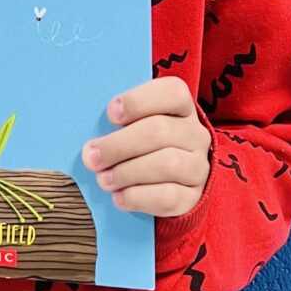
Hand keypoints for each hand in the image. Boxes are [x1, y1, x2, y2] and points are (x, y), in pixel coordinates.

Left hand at [82, 78, 211, 217]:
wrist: (166, 183)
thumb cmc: (140, 144)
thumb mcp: (132, 124)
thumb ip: (118, 123)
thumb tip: (93, 145)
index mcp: (182, 106)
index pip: (171, 93)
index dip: (138, 101)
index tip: (110, 114)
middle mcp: (195, 134)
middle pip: (159, 131)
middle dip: (119, 145)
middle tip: (92, 157)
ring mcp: (198, 166)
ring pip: (166, 164)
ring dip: (127, 172)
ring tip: (103, 179)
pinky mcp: (194, 197)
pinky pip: (169, 197)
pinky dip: (138, 197)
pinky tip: (119, 197)